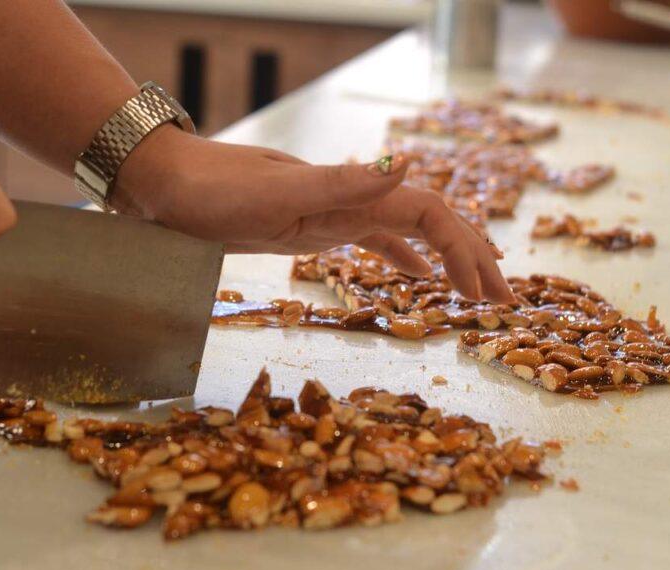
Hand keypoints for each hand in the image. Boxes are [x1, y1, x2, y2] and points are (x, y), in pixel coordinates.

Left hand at [114, 127, 514, 303]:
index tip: (485, 293)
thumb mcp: (274, 191)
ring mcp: (334, 213)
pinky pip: (374, 242)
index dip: (465, 249)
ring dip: (447, 261)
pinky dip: (405, 259)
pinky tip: (417, 276)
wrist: (165, 183)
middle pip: (432, 223)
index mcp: (350, 193)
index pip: (431, 214)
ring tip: (476, 293)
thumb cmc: (211, 190)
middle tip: (504, 302)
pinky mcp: (313, 227)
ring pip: (410, 236)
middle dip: (471, 258)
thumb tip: (405, 165)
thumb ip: (338, 182)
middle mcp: (351, 200)